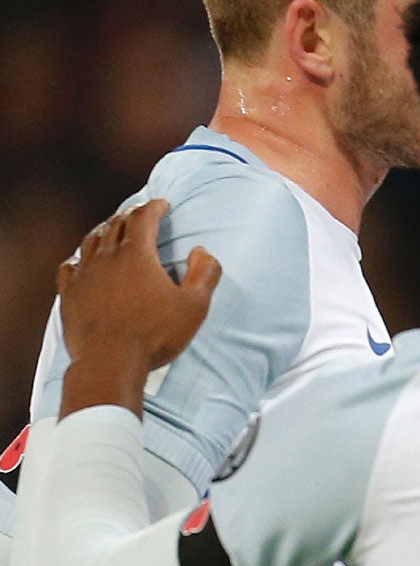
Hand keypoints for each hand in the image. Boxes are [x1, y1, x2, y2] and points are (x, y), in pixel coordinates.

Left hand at [56, 198, 220, 415]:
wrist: (110, 361)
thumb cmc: (156, 334)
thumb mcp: (194, 306)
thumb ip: (204, 274)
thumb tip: (203, 252)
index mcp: (138, 255)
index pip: (143, 218)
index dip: (154, 207)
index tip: (162, 204)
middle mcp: (107, 257)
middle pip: (115, 224)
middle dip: (130, 215)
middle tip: (139, 214)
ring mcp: (84, 275)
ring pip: (91, 241)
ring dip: (104, 231)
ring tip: (112, 231)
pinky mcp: (70, 294)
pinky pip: (70, 267)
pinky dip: (79, 258)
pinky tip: (82, 262)